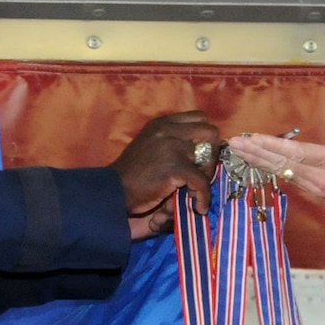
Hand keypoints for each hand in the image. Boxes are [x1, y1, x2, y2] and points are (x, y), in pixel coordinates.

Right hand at [113, 110, 220, 230]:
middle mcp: (168, 129)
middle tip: (203, 172)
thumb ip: (172, 142)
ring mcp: (172, 147)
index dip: (205, 137)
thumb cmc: (131, 174)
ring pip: (208, 156)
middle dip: (212, 152)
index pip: (199, 118)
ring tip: (196, 189)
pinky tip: (198, 206)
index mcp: (162, 123)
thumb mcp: (150, 147)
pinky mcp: (175, 167)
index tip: (201, 156)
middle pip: (209, 131)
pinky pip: (201, 181)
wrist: (113, 192)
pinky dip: (203, 196)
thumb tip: (202, 150)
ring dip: (207, 174)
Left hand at [228, 117, 324, 233]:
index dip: (273, 146)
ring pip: (283, 173)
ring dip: (260, 161)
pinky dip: (273, 170)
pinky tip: (261, 164)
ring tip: (240, 151)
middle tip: (234, 144)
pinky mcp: (317, 196)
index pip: (298, 153)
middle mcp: (321, 179)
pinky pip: (290, 180)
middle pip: (282, 164)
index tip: (253, 139)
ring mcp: (317, 189)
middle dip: (256, 153)